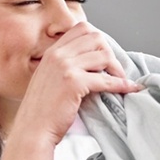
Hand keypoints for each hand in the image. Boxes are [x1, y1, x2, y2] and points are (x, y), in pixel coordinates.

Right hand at [16, 22, 142, 144]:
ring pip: (103, 55)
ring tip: (121, 80)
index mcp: (51, 52)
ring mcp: (65, 67)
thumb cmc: (41, 111)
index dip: (98, 40)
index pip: (81, 28)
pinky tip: (127, 89)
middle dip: (109, 52)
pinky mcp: (74, 83)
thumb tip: (91, 64)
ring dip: (117, 68)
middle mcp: (57, 55)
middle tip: (115, 69)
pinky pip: (106, 79)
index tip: (104, 55)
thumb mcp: (48, 79)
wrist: (32, 130)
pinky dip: (120, 84)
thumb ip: (64, 67)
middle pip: (95, 37)